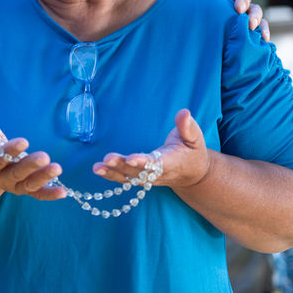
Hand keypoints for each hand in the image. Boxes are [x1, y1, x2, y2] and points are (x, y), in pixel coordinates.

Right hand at [0, 108, 64, 199]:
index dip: (10, 150)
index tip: (24, 141)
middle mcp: (0, 178)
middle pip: (16, 173)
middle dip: (30, 165)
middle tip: (44, 156)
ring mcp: (13, 185)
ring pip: (29, 184)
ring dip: (43, 178)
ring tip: (57, 168)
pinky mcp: (25, 189)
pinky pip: (37, 194)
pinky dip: (49, 194)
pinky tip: (63, 192)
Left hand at [93, 109, 209, 187]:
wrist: (192, 173)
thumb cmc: (192, 151)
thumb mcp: (195, 138)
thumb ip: (188, 126)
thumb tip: (183, 112)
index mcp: (172, 162)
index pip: (157, 164)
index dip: (144, 162)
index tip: (132, 158)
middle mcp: (158, 174)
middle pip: (138, 172)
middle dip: (122, 166)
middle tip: (107, 158)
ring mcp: (148, 179)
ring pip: (129, 178)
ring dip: (112, 173)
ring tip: (97, 167)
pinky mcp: (141, 179)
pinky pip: (125, 179)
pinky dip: (111, 175)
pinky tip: (98, 169)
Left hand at [191, 0, 269, 41]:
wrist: (187, 17)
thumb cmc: (193, 0)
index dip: (243, 1)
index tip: (239, 9)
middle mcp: (239, 7)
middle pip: (254, 9)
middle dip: (255, 16)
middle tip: (251, 25)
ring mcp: (241, 20)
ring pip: (258, 23)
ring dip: (262, 28)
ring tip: (262, 37)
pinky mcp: (239, 33)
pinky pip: (253, 36)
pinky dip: (259, 41)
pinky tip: (262, 48)